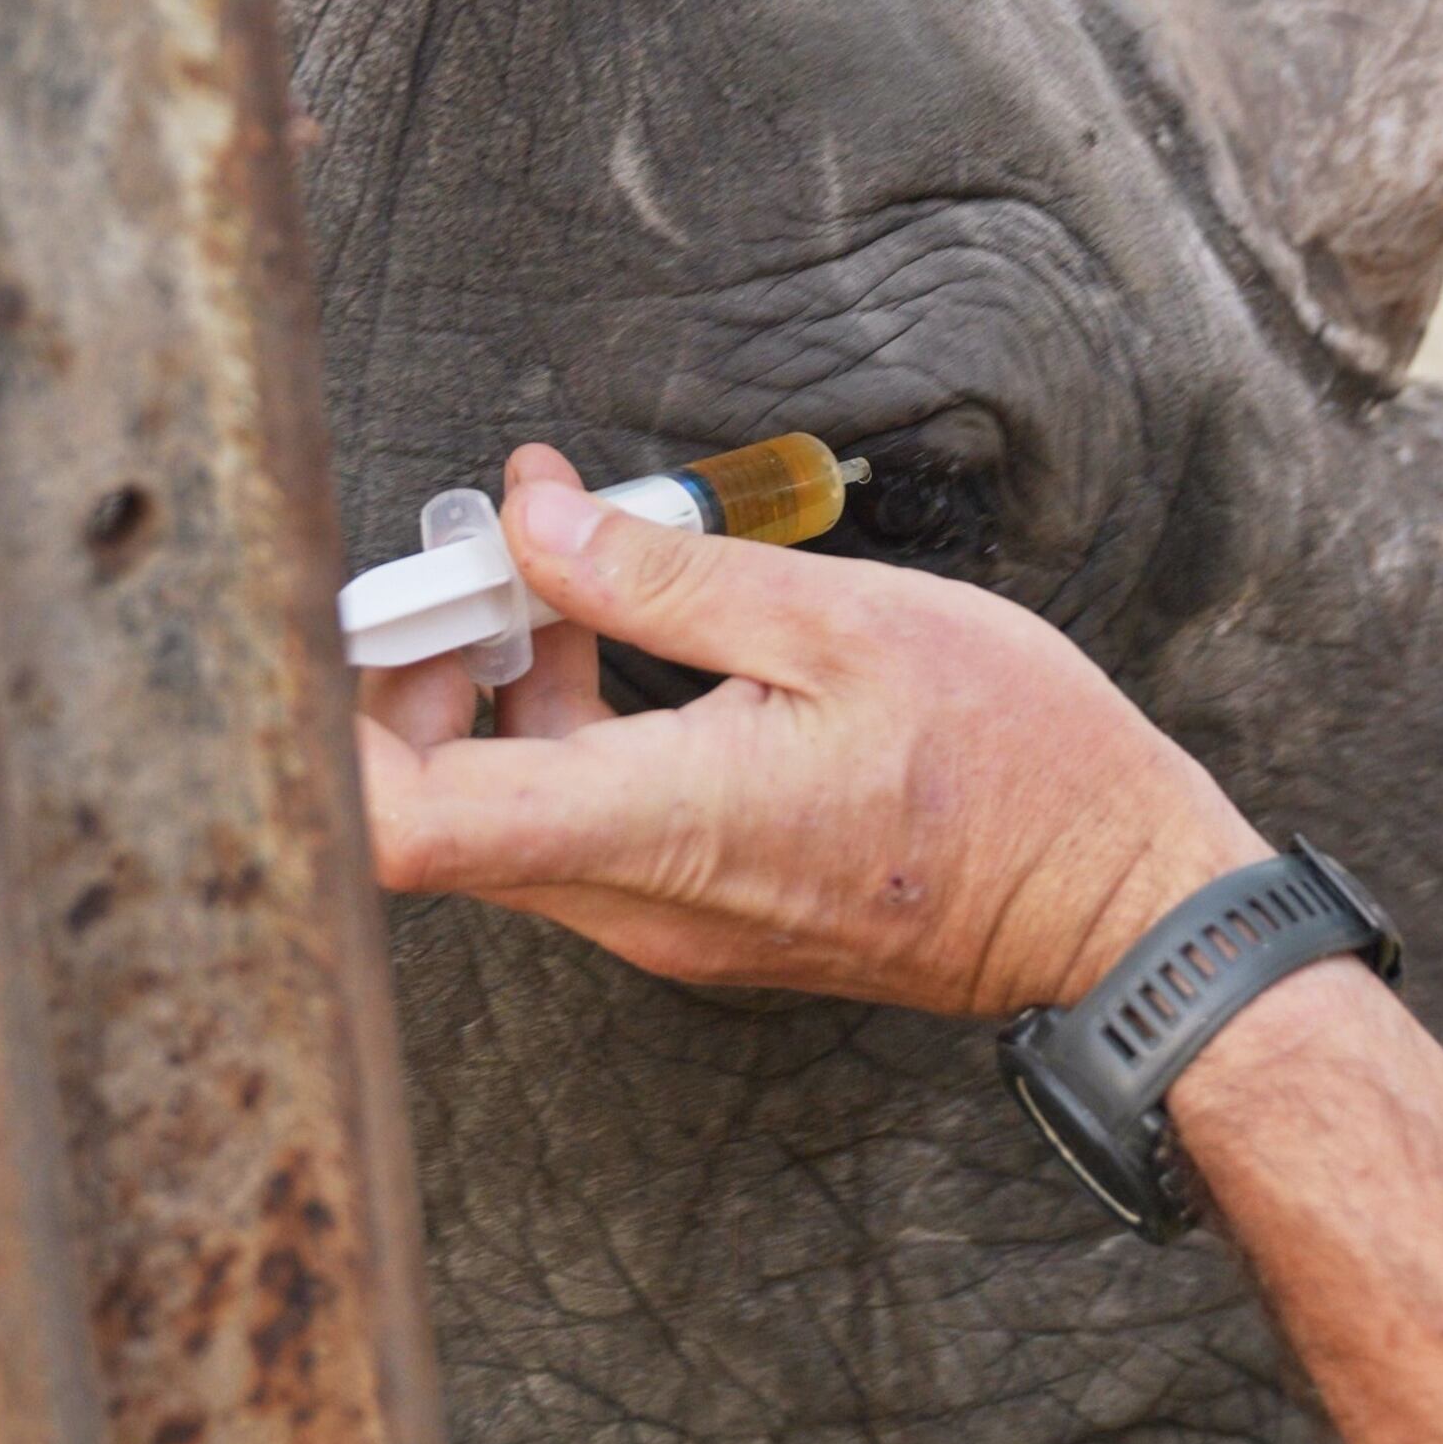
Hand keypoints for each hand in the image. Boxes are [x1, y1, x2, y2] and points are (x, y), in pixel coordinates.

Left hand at [355, 445, 1270, 1017]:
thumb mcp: (842, 623)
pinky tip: (618, 643)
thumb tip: (528, 518)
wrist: (1114, 908)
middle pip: (425, 814)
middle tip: (475, 555)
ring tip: (556, 574)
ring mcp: (665, 924)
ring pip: (500, 815)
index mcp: (657, 826)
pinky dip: (560, 731)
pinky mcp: (699, 917)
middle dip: (412, 672)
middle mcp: (635, 903)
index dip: (329, 724)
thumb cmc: (1012, 764)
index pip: (398, 829)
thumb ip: (662, 574)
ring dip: (490, 692)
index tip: (370, 608)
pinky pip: (575, 828)